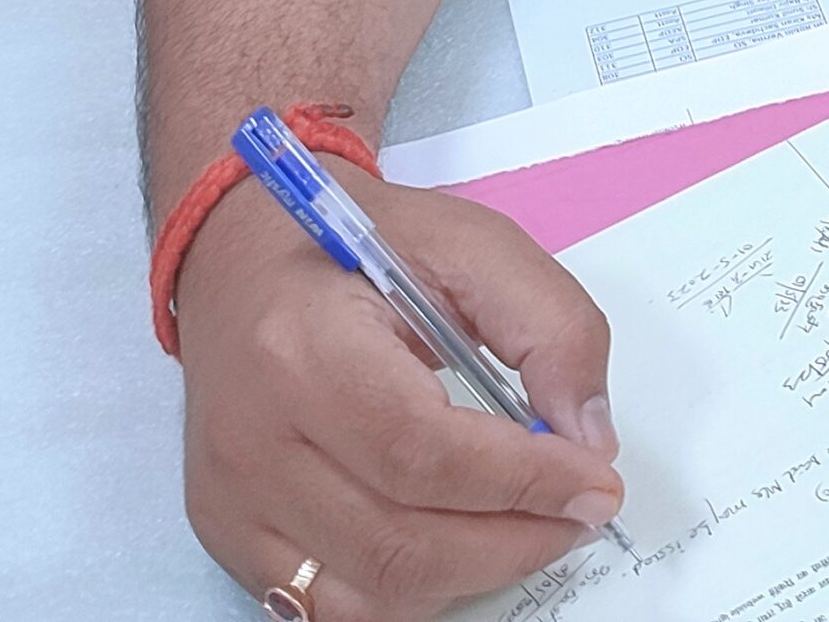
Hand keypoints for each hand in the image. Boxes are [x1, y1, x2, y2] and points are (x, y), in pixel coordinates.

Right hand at [175, 163, 623, 620]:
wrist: (241, 256)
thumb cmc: (356, 245)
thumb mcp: (469, 243)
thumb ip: (548, 324)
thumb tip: (588, 436)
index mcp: (302, 347)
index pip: (421, 452)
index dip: (522, 481)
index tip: (596, 482)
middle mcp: (252, 441)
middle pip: (398, 542)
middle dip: (513, 540)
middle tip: (580, 512)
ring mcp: (233, 502)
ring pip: (371, 593)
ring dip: (473, 574)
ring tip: (531, 525)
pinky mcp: (232, 539)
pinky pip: (330, 609)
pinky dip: (414, 592)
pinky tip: (461, 544)